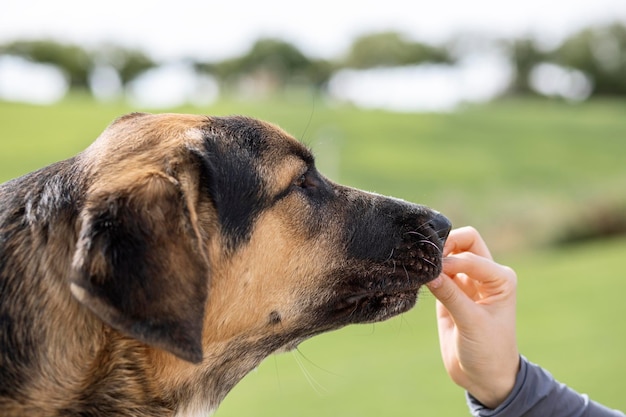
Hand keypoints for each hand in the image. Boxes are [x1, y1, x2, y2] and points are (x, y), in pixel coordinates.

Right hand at [427, 226, 519, 408]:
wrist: (484, 377)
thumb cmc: (489, 351)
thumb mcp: (472, 323)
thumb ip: (451, 296)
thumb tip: (429, 272)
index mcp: (500, 278)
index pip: (472, 254)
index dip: (453, 259)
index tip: (435, 273)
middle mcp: (485, 276)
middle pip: (464, 242)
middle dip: (445, 245)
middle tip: (426, 258)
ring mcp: (466, 284)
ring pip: (449, 256)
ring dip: (435, 259)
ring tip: (418, 268)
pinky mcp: (450, 294)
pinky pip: (437, 274)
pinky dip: (427, 273)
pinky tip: (416, 278)